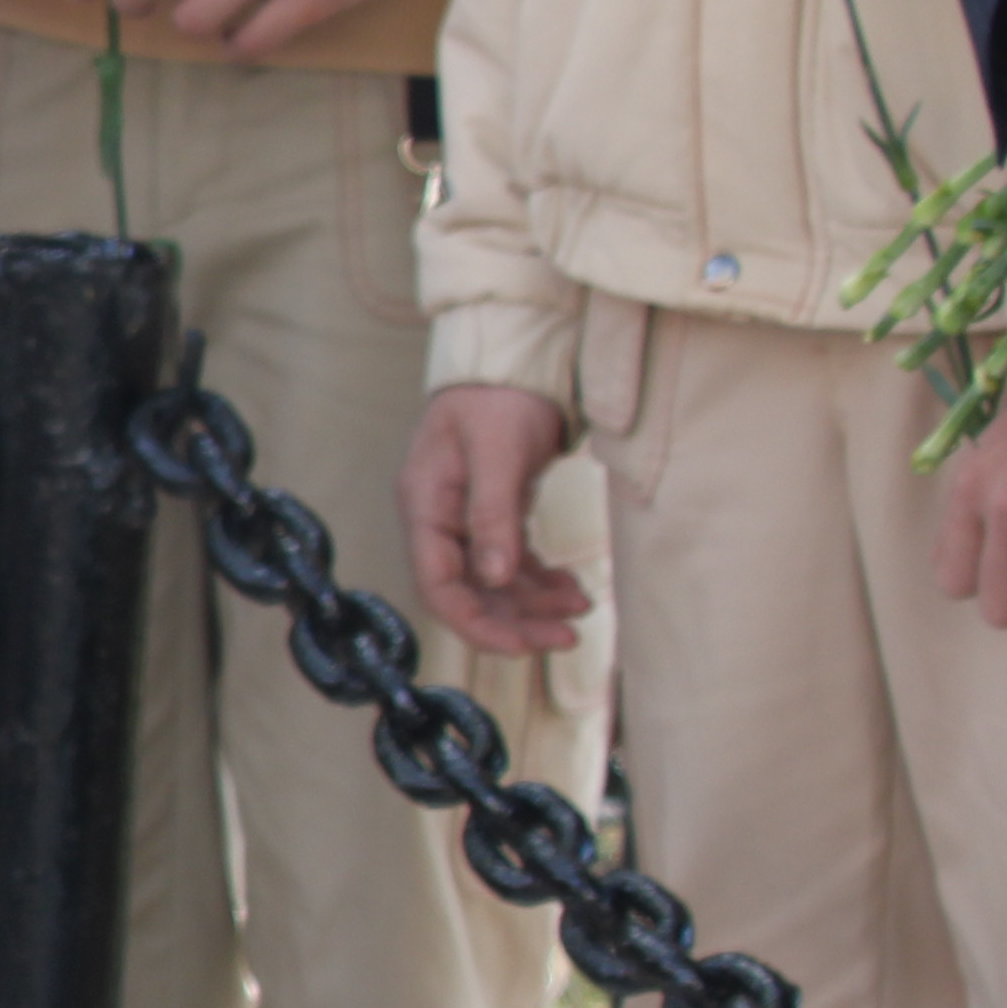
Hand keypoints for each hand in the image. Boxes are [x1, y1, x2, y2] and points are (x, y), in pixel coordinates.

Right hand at [399, 382, 592, 657]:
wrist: (514, 362)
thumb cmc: (499, 398)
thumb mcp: (498, 453)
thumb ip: (493, 516)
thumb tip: (494, 578)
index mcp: (426, 506)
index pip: (438, 583)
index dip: (475, 622)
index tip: (520, 646)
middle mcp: (439, 519)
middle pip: (468, 591)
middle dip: (515, 621)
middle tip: (568, 639)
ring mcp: (464, 519)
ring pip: (493, 583)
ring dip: (534, 603)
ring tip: (580, 609)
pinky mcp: (492, 514)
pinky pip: (511, 563)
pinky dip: (540, 580)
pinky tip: (570, 588)